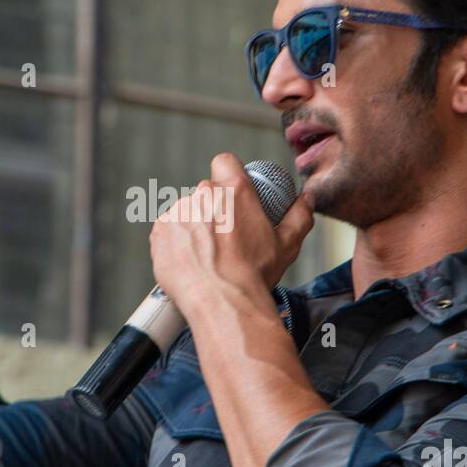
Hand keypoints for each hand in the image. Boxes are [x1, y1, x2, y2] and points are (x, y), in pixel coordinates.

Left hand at [149, 153, 313, 315]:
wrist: (222, 304)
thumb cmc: (253, 275)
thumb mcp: (287, 244)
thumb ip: (299, 215)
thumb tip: (306, 199)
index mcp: (234, 192)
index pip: (225, 162)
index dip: (228, 174)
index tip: (232, 192)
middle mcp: (203, 196)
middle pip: (206, 193)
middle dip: (215, 209)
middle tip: (225, 237)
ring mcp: (178, 213)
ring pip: (187, 212)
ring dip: (195, 227)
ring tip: (207, 255)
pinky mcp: (160, 233)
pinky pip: (168, 230)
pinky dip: (176, 242)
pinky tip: (190, 260)